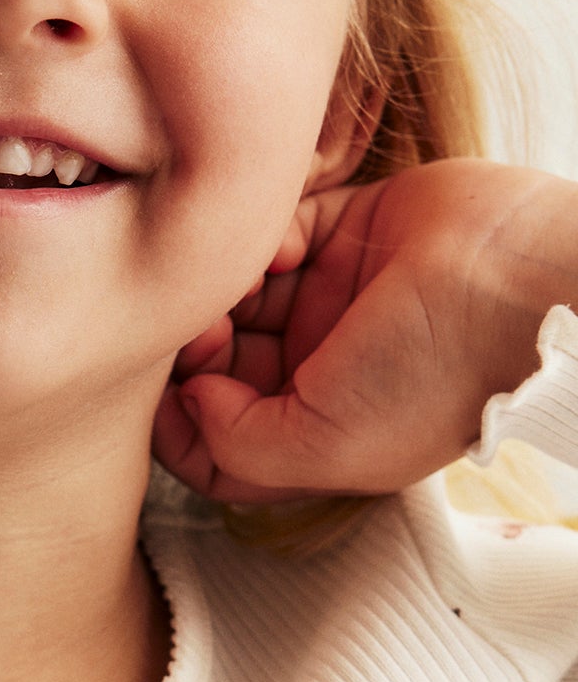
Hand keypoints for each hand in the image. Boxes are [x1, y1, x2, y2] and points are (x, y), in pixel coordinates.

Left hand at [152, 159, 577, 502]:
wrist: (517, 282)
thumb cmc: (435, 378)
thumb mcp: (325, 449)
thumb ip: (234, 446)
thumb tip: (188, 401)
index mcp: (320, 432)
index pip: (219, 440)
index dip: (177, 424)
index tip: (163, 395)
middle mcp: (321, 369)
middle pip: (218, 363)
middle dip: (193, 351)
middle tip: (190, 333)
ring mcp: (332, 299)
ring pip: (236, 295)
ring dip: (220, 290)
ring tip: (232, 289)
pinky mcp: (344, 232)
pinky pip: (273, 232)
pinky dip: (264, 239)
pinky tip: (283, 252)